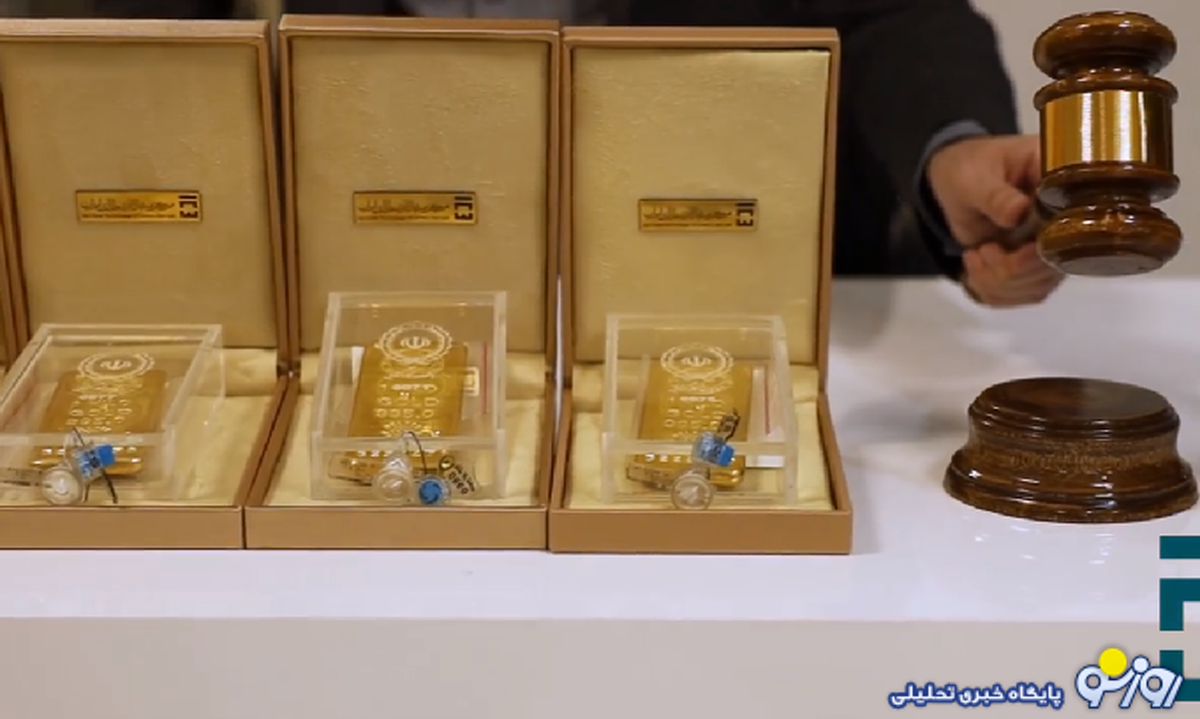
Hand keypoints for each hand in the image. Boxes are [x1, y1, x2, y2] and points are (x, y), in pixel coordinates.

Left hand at [927, 134, 1062, 305]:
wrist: (957, 180)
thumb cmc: (969, 169)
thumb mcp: (975, 178)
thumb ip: (996, 196)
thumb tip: (1020, 212)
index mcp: (1064, 183)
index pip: (1076, 224)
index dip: (1046, 247)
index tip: (1016, 250)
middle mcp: (1067, 219)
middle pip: (1058, 265)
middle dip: (1013, 271)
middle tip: (982, 250)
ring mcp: (1052, 245)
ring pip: (1040, 286)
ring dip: (999, 283)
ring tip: (975, 255)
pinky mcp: (1033, 265)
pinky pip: (1023, 294)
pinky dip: (993, 291)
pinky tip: (975, 268)